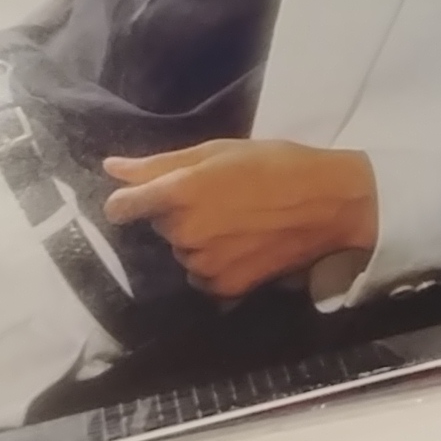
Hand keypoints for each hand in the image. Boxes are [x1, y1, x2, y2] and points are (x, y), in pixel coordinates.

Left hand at [102, 140, 378, 298]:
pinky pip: (202, 277)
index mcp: (180, 192)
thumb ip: (159, 163)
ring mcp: (204, 264)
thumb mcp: (217, 152)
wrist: (329, 203)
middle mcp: (185, 232)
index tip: (136, 201)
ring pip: (182, 252)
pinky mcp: (225, 288)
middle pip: (161, 226)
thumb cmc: (274, 165)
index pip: (123, 207)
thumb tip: (111, 168)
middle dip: (179, 214)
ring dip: (198, 241)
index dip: (127, 202)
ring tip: (236, 222)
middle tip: (219, 198)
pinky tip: (242, 246)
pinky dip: (215, 264)